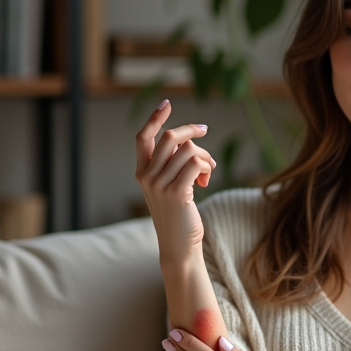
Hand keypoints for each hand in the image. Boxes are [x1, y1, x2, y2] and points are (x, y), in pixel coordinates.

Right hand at [134, 100, 214, 262]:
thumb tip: (190, 142)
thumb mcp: (169, 187)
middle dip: (192, 132)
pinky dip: (207, 168)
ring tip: (209, 172)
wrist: (178, 246)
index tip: (167, 104)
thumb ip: (172, 165)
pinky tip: (206, 183)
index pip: (143, 138)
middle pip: (171, 137)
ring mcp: (160, 185)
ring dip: (206, 157)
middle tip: (205, 133)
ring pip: (188, 150)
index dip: (154, 118)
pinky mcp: (177, 193)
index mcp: (141, 173)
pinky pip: (197, 163)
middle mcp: (147, 177)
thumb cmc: (178, 216)